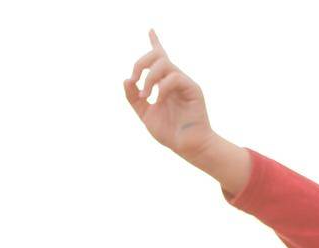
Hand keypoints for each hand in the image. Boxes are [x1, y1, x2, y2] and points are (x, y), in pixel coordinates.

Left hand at [124, 31, 214, 160]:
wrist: (187, 147)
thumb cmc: (170, 132)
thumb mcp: (145, 115)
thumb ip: (134, 98)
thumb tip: (126, 80)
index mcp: (164, 84)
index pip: (160, 57)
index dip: (155, 42)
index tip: (150, 30)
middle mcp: (174, 80)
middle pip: (158, 56)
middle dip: (141, 63)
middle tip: (134, 79)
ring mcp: (184, 83)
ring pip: (165, 64)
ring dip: (149, 78)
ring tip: (144, 96)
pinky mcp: (193, 89)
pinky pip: (175, 78)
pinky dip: (161, 88)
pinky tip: (158, 101)